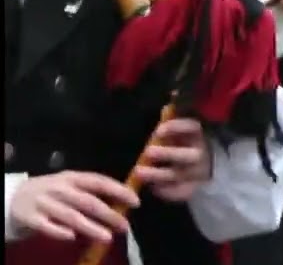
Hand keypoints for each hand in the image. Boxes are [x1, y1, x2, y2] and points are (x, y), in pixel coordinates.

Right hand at [8, 171, 138, 242]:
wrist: (15, 197)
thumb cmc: (52, 192)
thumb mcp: (70, 185)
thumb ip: (91, 191)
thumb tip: (122, 201)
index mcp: (73, 178)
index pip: (99, 182)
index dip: (118, 190)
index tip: (135, 201)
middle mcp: (60, 189)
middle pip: (87, 202)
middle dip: (109, 214)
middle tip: (125, 226)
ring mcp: (44, 203)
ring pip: (70, 216)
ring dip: (90, 227)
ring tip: (107, 237)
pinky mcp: (30, 218)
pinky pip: (46, 226)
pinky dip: (59, 231)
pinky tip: (72, 237)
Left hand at [135, 118, 212, 202]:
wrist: (205, 166)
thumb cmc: (186, 142)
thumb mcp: (183, 127)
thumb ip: (175, 114)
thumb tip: (173, 94)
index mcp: (199, 135)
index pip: (193, 128)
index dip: (177, 128)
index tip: (159, 130)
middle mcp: (201, 154)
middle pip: (188, 155)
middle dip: (168, 154)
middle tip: (148, 152)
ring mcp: (197, 173)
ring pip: (180, 175)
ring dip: (158, 174)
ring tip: (138, 172)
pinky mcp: (192, 189)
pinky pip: (181, 193)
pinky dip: (167, 192)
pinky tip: (153, 188)